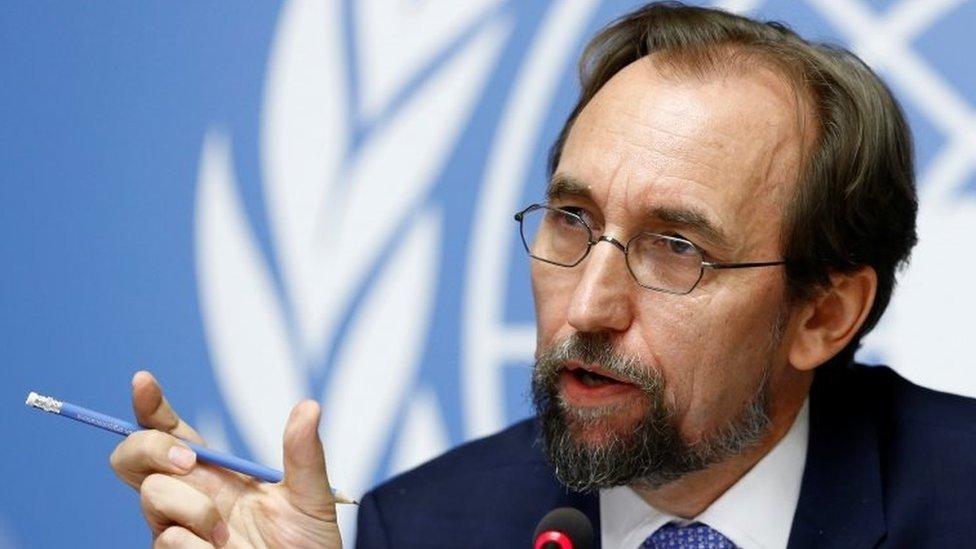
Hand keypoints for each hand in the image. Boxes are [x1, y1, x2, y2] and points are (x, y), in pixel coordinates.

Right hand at [110, 371, 341, 547]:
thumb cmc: (305, 545)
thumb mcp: (311, 497)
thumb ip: (304, 454)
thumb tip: (309, 407)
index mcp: (215, 472)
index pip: (171, 432)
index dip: (150, 406)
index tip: (143, 381)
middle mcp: (188, 495)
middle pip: (133, 456)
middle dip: (150, 446)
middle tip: (190, 461)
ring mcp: (176, 527)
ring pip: (152, 494)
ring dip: (194, 507)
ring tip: (227, 533)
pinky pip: (167, 538)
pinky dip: (197, 543)